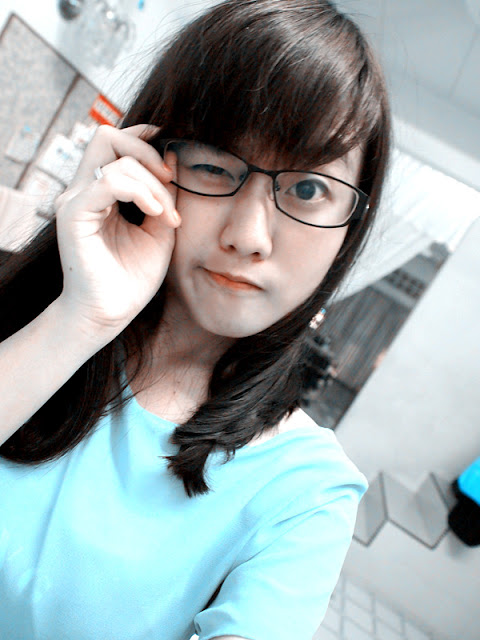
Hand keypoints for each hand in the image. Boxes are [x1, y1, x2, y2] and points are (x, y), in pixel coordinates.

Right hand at [55, 124, 178, 335]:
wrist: (111, 313)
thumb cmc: (132, 277)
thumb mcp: (159, 230)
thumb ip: (165, 197)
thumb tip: (174, 159)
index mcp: (100, 193)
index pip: (113, 143)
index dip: (142, 139)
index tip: (171, 156)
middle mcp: (84, 191)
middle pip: (107, 137)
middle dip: (146, 152)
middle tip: (170, 181)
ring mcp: (75, 200)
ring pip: (113, 158)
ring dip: (152, 182)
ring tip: (166, 214)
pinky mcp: (74, 215)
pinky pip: (107, 182)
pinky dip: (138, 191)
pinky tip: (155, 213)